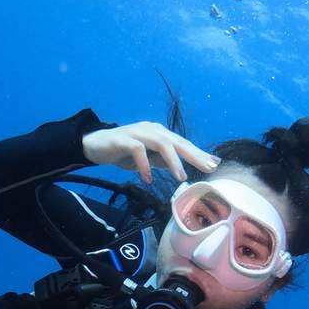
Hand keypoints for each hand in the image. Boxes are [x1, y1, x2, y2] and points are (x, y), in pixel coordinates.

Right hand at [82, 120, 219, 183]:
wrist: (94, 145)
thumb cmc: (123, 152)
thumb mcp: (148, 159)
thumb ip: (163, 161)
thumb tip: (183, 168)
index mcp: (160, 133)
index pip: (183, 143)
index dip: (199, 153)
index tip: (214, 164)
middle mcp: (152, 129)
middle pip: (177, 141)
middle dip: (194, 155)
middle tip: (207, 168)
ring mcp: (138, 133)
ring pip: (161, 143)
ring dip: (173, 160)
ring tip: (180, 177)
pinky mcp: (123, 139)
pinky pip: (138, 150)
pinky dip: (145, 164)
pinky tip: (148, 178)